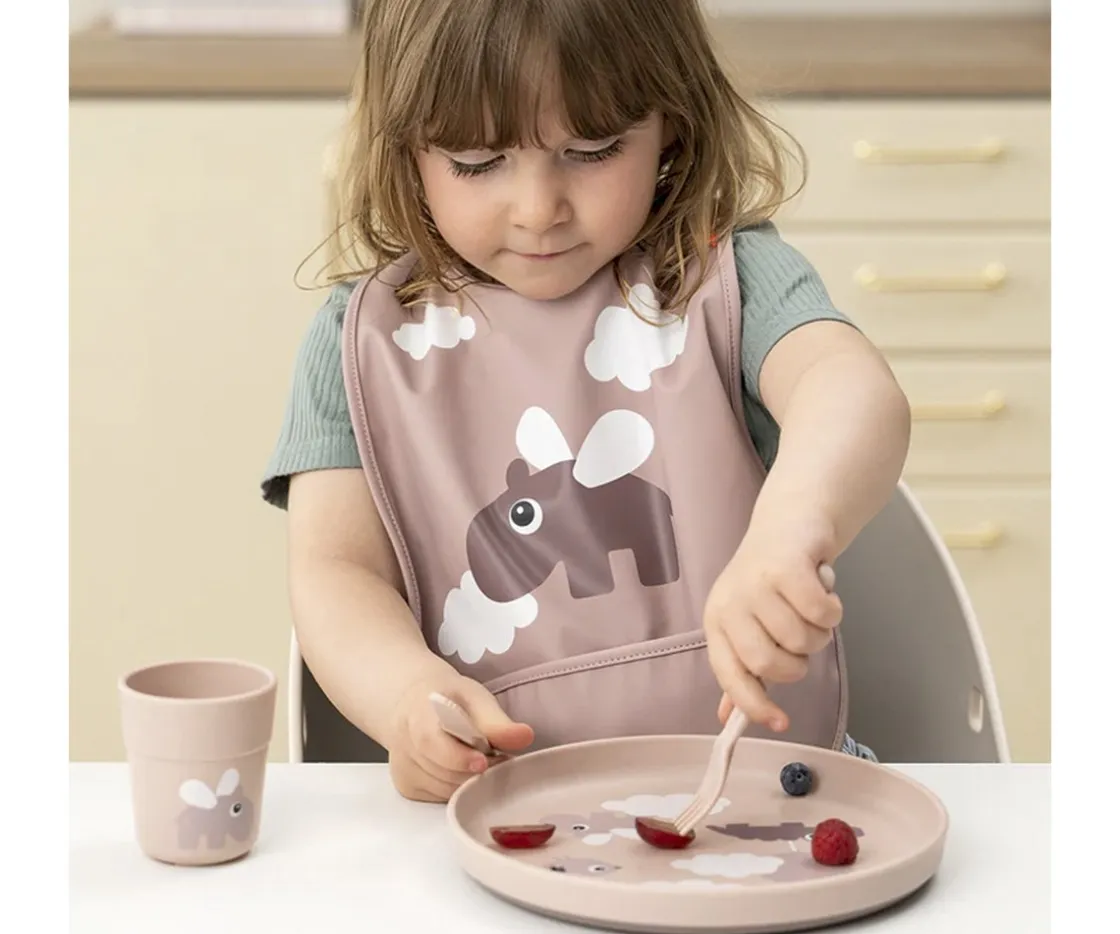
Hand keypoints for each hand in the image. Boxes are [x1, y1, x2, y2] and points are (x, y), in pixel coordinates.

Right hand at [386, 670, 533, 802]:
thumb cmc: (448, 698)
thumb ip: (496, 721)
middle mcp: (402, 743)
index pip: (430, 741)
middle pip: (442, 771)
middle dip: (475, 769)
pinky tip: (463, 769)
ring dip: (469, 780)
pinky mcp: (407, 787)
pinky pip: (439, 797)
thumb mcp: (474, 697)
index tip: (483, 761)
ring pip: (444, 789)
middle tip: (497, 756)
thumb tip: (525, 737)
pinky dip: (457, 788)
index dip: (457, 756)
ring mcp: (402, 768)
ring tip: (481, 759)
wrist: (414, 703)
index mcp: (416, 713)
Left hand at [702, 515, 842, 731]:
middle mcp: (730, 604)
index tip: (781, 722)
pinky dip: (833, 610)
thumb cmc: (770, 580)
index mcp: (717, 622)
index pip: (730, 676)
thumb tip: (727, 717)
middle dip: (797, 664)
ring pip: (802, 641)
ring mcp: (756, 585)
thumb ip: (742, 668)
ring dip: (819, 633)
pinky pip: (822, 614)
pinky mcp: (787, 567)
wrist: (789, 522)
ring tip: (812, 608)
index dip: (754, 705)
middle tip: (801, 641)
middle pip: (769, 665)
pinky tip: (824, 591)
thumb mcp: (748, 622)